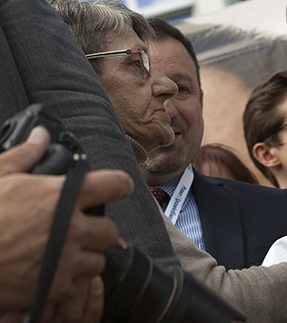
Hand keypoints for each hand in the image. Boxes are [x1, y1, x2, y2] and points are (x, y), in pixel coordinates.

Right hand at [0, 126, 132, 313]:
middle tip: (81, 230)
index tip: (121, 187)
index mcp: (62, 197)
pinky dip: (67, 283)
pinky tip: (50, 274)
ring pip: (98, 261)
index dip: (121, 185)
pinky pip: (77, 287)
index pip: (114, 184)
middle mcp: (71, 229)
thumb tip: (41, 135)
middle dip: (99, 231)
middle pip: (111, 231)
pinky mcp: (55, 288)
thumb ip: (26, 155)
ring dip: (85, 258)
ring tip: (64, 254)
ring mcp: (66, 261)